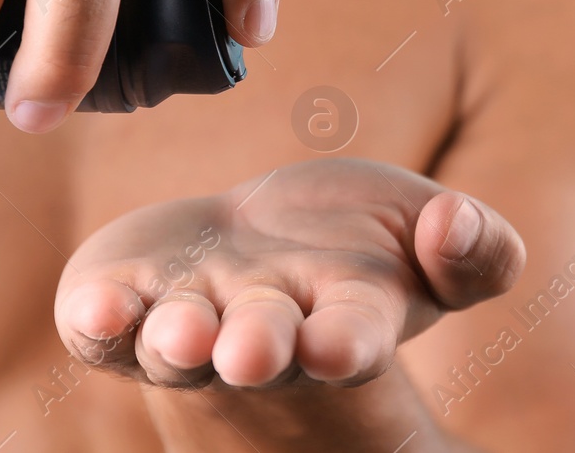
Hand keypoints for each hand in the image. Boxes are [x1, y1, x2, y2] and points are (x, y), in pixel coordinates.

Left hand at [52, 159, 525, 389]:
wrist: (252, 240)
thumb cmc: (353, 241)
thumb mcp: (429, 231)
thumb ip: (475, 247)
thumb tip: (454, 223)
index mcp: (346, 318)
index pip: (351, 339)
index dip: (344, 343)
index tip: (336, 344)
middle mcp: (264, 332)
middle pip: (260, 348)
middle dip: (255, 347)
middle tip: (248, 350)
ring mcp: (190, 323)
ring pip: (178, 346)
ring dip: (178, 339)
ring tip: (182, 332)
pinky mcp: (125, 308)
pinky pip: (105, 328)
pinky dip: (100, 320)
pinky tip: (98, 308)